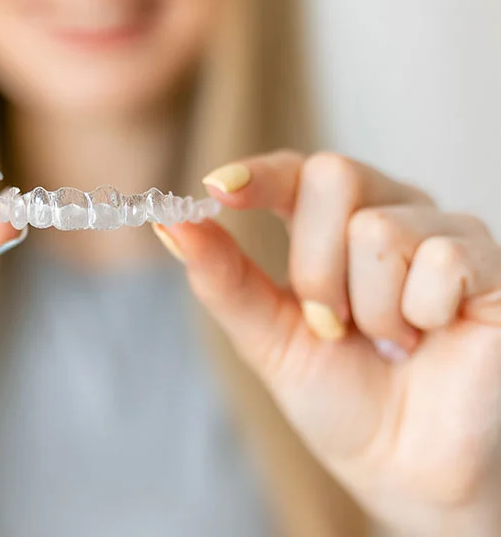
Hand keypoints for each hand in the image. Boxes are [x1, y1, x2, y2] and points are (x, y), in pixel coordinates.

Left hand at [155, 151, 500, 536]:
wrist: (399, 467)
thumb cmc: (338, 396)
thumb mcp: (267, 336)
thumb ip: (224, 278)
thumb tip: (169, 224)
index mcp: (333, 223)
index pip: (295, 170)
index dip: (259, 174)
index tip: (217, 190)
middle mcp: (389, 213)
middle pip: (334, 175)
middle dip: (314, 266)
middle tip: (332, 324)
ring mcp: (443, 234)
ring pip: (379, 228)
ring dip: (368, 307)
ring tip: (387, 342)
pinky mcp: (489, 265)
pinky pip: (440, 260)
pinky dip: (418, 315)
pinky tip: (429, 339)